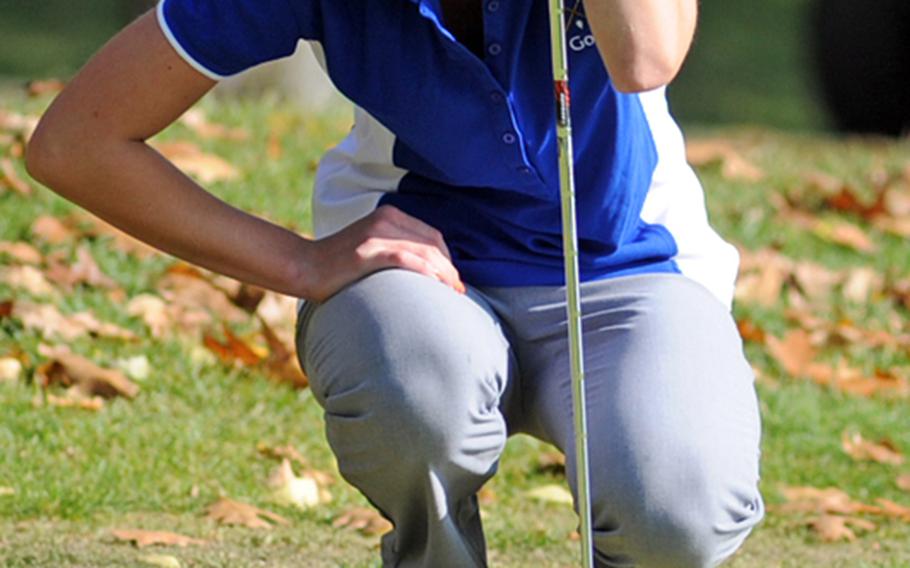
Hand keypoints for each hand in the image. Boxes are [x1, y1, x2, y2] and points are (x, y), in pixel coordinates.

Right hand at [301, 205, 465, 301]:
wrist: (305, 267)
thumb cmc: (338, 265)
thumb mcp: (371, 248)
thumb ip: (395, 250)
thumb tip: (424, 271)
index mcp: (389, 215)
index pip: (431, 235)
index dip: (448, 258)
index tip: (453, 280)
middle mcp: (386, 219)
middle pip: (433, 242)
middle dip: (450, 267)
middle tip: (459, 290)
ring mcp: (376, 234)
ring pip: (424, 250)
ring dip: (444, 273)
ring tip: (453, 292)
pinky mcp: (368, 251)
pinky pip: (406, 259)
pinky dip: (426, 272)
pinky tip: (436, 286)